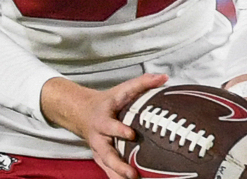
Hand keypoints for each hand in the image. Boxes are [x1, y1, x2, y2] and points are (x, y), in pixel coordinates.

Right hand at [41, 72, 167, 178]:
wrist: (83, 113)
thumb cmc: (109, 101)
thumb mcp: (122, 90)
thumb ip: (142, 83)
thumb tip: (164, 77)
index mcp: (103, 119)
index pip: (110, 125)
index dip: (119, 130)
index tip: (131, 134)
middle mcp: (99, 136)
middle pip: (106, 153)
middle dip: (118, 164)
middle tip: (132, 173)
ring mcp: (99, 149)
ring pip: (107, 165)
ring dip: (118, 174)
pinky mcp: (101, 158)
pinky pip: (108, 171)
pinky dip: (117, 178)